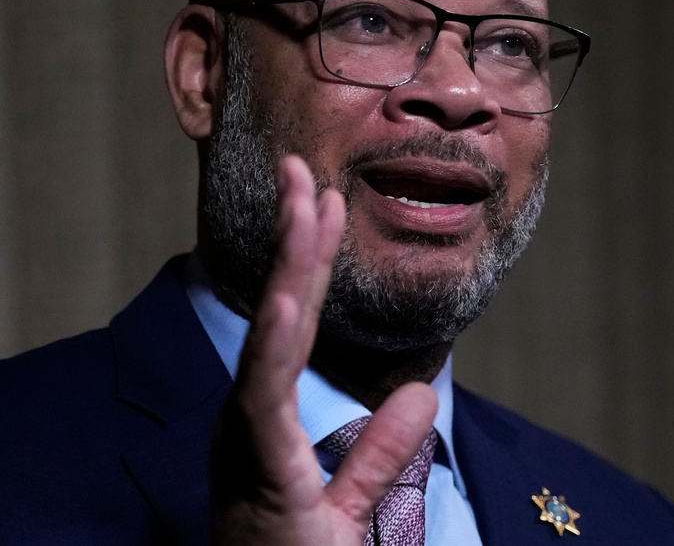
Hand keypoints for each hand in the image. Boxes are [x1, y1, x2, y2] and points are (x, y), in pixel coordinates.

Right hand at [209, 155, 438, 544]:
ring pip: (271, 340)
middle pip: (277, 315)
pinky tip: (288, 301)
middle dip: (291, 239)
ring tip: (301, 203)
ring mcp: (247, 442)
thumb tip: (424, 392)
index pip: (292, 325)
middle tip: (301, 168)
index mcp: (266, 420)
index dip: (306, 264)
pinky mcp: (259, 473)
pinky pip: (266, 402)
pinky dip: (275, 348)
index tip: (322, 201)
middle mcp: (249, 420)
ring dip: (287, 269)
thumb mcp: (350, 507)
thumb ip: (381, 452)